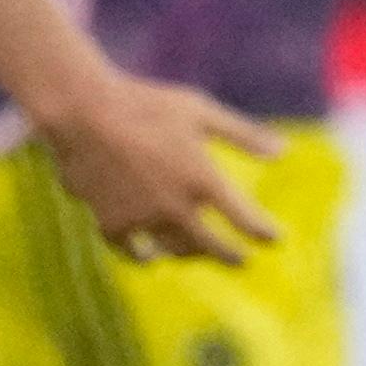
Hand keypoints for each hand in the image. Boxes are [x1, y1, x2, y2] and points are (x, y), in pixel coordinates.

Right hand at [37, 71, 281, 264]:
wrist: (81, 111)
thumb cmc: (144, 103)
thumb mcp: (199, 109)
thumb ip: (242, 134)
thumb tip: (284, 152)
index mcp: (204, 178)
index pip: (246, 219)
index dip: (264, 232)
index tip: (274, 238)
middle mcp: (176, 206)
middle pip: (213, 247)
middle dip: (232, 256)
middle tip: (242, 261)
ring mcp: (142, 218)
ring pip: (174, 250)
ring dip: (190, 254)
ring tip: (195, 253)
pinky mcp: (110, 222)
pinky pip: (132, 250)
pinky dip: (143, 255)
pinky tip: (149, 255)